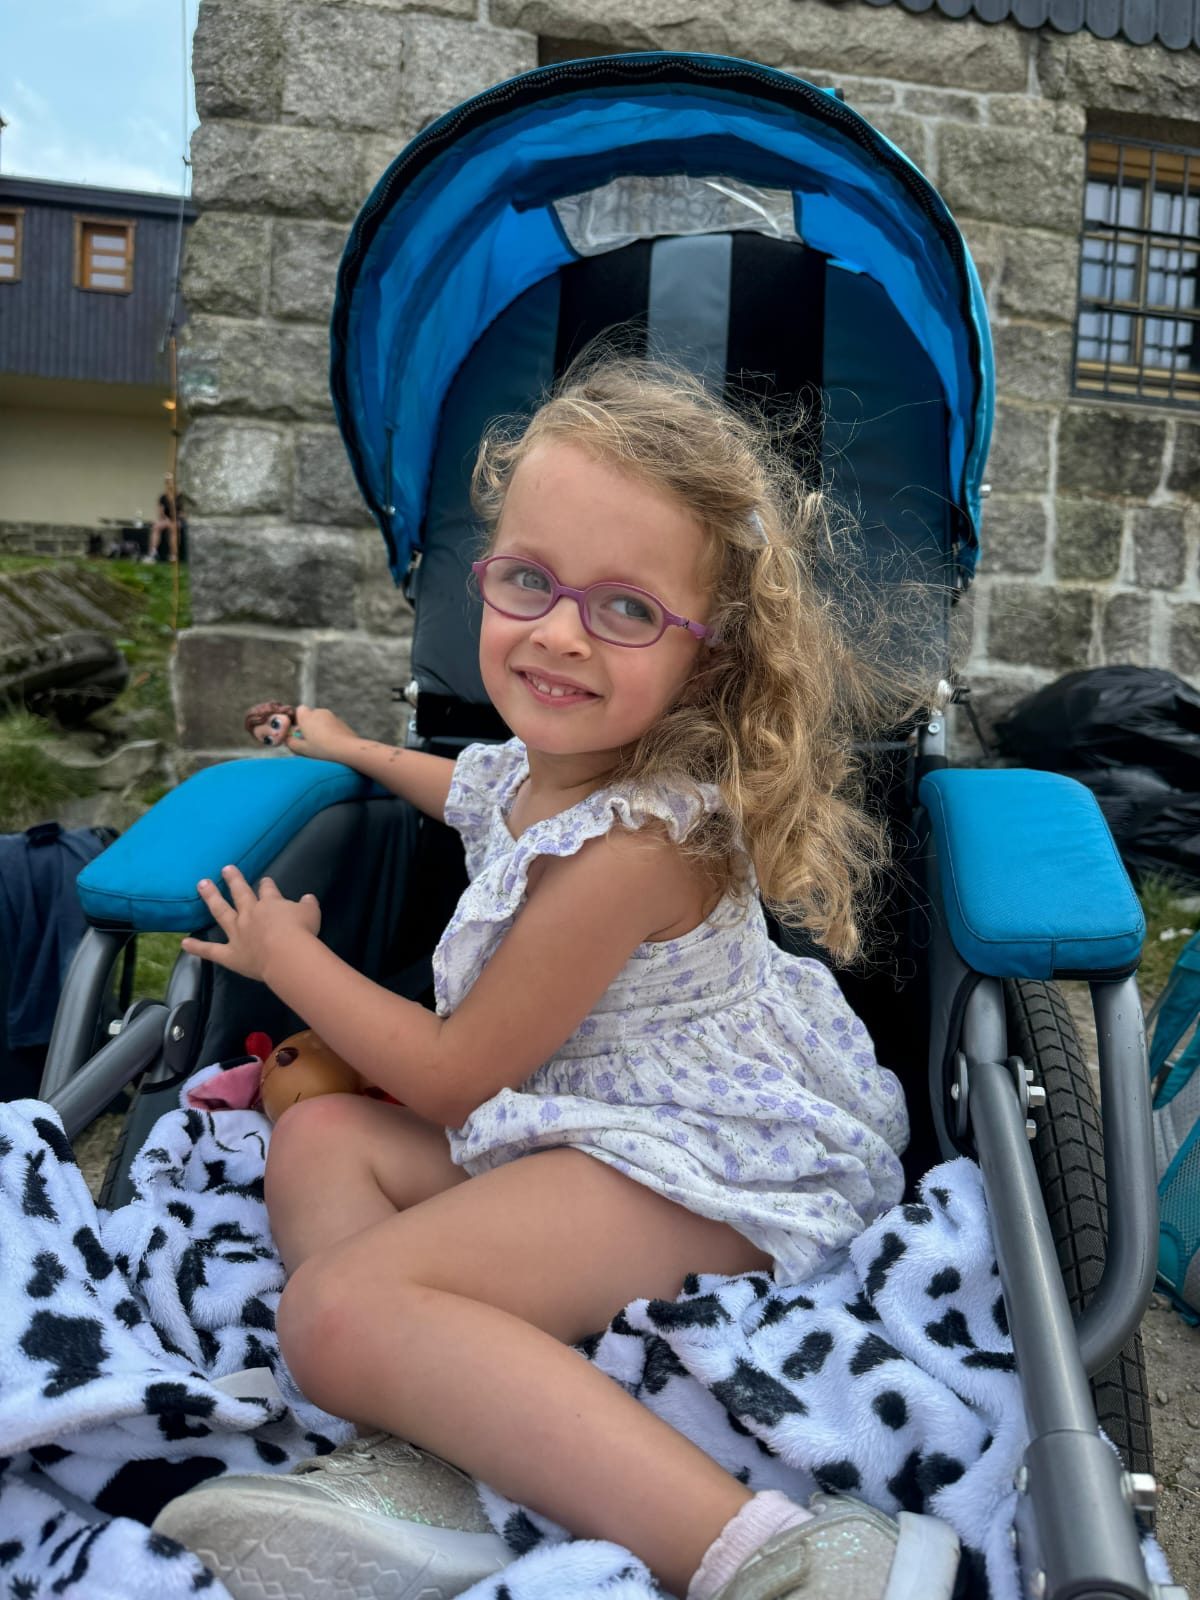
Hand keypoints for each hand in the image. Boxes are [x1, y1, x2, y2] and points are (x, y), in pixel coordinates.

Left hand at [182, 867, 321, 982]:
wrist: (287, 954)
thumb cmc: (302, 932)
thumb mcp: (311, 913)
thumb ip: (307, 905)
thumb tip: (308, 898)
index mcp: (270, 904)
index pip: (267, 890)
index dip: (266, 885)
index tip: (264, 880)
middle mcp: (250, 915)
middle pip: (240, 893)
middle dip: (234, 880)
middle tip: (225, 869)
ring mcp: (238, 933)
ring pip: (221, 912)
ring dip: (211, 898)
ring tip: (201, 885)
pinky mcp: (230, 954)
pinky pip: (211, 950)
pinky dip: (197, 947)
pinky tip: (184, 943)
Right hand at [287, 704, 359, 762]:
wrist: (347, 749)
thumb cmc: (322, 749)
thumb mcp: (301, 749)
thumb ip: (290, 742)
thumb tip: (287, 738)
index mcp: (307, 716)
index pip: (299, 710)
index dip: (298, 720)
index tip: (299, 733)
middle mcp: (319, 712)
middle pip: (311, 716)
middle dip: (309, 726)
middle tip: (310, 741)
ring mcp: (332, 716)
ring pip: (322, 721)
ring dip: (320, 729)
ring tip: (322, 744)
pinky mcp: (342, 722)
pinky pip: (331, 725)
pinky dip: (330, 732)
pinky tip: (332, 744)